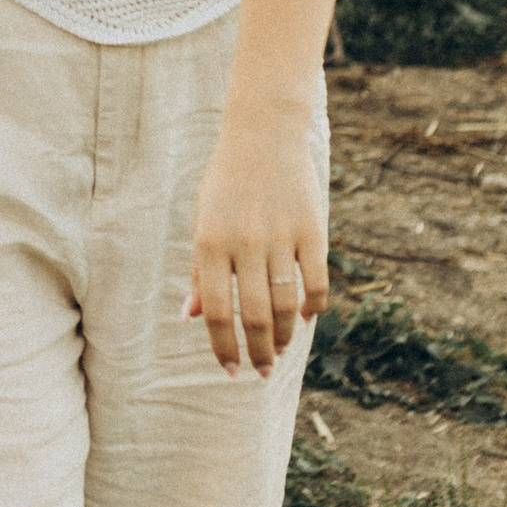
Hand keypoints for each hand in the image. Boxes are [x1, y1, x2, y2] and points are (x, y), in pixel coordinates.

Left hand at [186, 113, 328, 376]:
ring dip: (285, 337)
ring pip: (287, 306)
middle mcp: (245, 243)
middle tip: (260, 371)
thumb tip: (189, 318)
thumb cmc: (225, 184)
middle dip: (258, 352)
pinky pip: (317, 283)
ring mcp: (281, 236)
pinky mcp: (313, 230)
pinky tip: (305, 319)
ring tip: (279, 351)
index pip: (217, 311)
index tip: (232, 370)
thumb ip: (200, 272)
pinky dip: (313, 308)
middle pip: (255, 316)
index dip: (224, 347)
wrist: (262, 134)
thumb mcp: (202, 222)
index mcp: (210, 242)